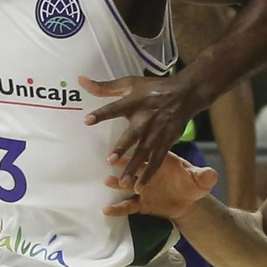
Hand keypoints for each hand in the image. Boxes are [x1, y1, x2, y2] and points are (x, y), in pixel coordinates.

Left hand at [81, 72, 204, 185]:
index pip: (115, 108)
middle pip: (133, 134)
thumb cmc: (153, 89)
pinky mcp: (167, 141)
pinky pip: (157, 160)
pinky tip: (139, 186)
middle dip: (123, 147)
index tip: (87, 120)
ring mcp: (157, 132)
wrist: (185, 95)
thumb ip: (104, 87)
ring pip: (145, 152)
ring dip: (134, 167)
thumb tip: (81, 80)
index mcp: (135, 102)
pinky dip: (149, 173)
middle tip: (110, 159)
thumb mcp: (130, 83)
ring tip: (123, 181)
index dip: (102, 114)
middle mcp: (146, 118)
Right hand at [103, 152, 217, 218]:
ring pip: (126, 184)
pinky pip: (127, 206)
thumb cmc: (192, 183)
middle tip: (111, 162)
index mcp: (160, 161)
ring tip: (107, 181)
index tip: (134, 149)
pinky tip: (107, 210)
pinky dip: (117, 208)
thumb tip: (211, 175)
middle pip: (133, 167)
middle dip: (124, 165)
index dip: (142, 153)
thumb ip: (205, 176)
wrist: (188, 200)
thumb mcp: (200, 179)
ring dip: (117, 182)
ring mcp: (141, 187)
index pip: (150, 155)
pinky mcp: (140, 203)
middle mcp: (147, 172)